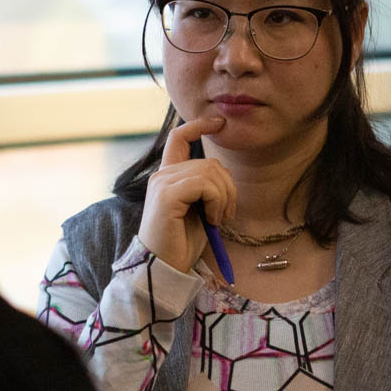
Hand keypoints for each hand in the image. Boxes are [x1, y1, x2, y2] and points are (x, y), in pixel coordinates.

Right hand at [137, 115, 234, 273]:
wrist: (164, 268)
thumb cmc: (182, 243)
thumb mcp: (199, 210)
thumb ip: (207, 187)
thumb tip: (224, 174)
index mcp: (168, 177)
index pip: (179, 137)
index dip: (199, 125)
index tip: (219, 122)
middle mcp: (162, 175)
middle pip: (210, 162)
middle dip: (228, 187)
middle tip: (226, 214)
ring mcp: (162, 183)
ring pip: (210, 172)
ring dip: (224, 198)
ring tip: (218, 219)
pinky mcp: (167, 195)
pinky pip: (205, 185)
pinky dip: (217, 202)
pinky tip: (211, 220)